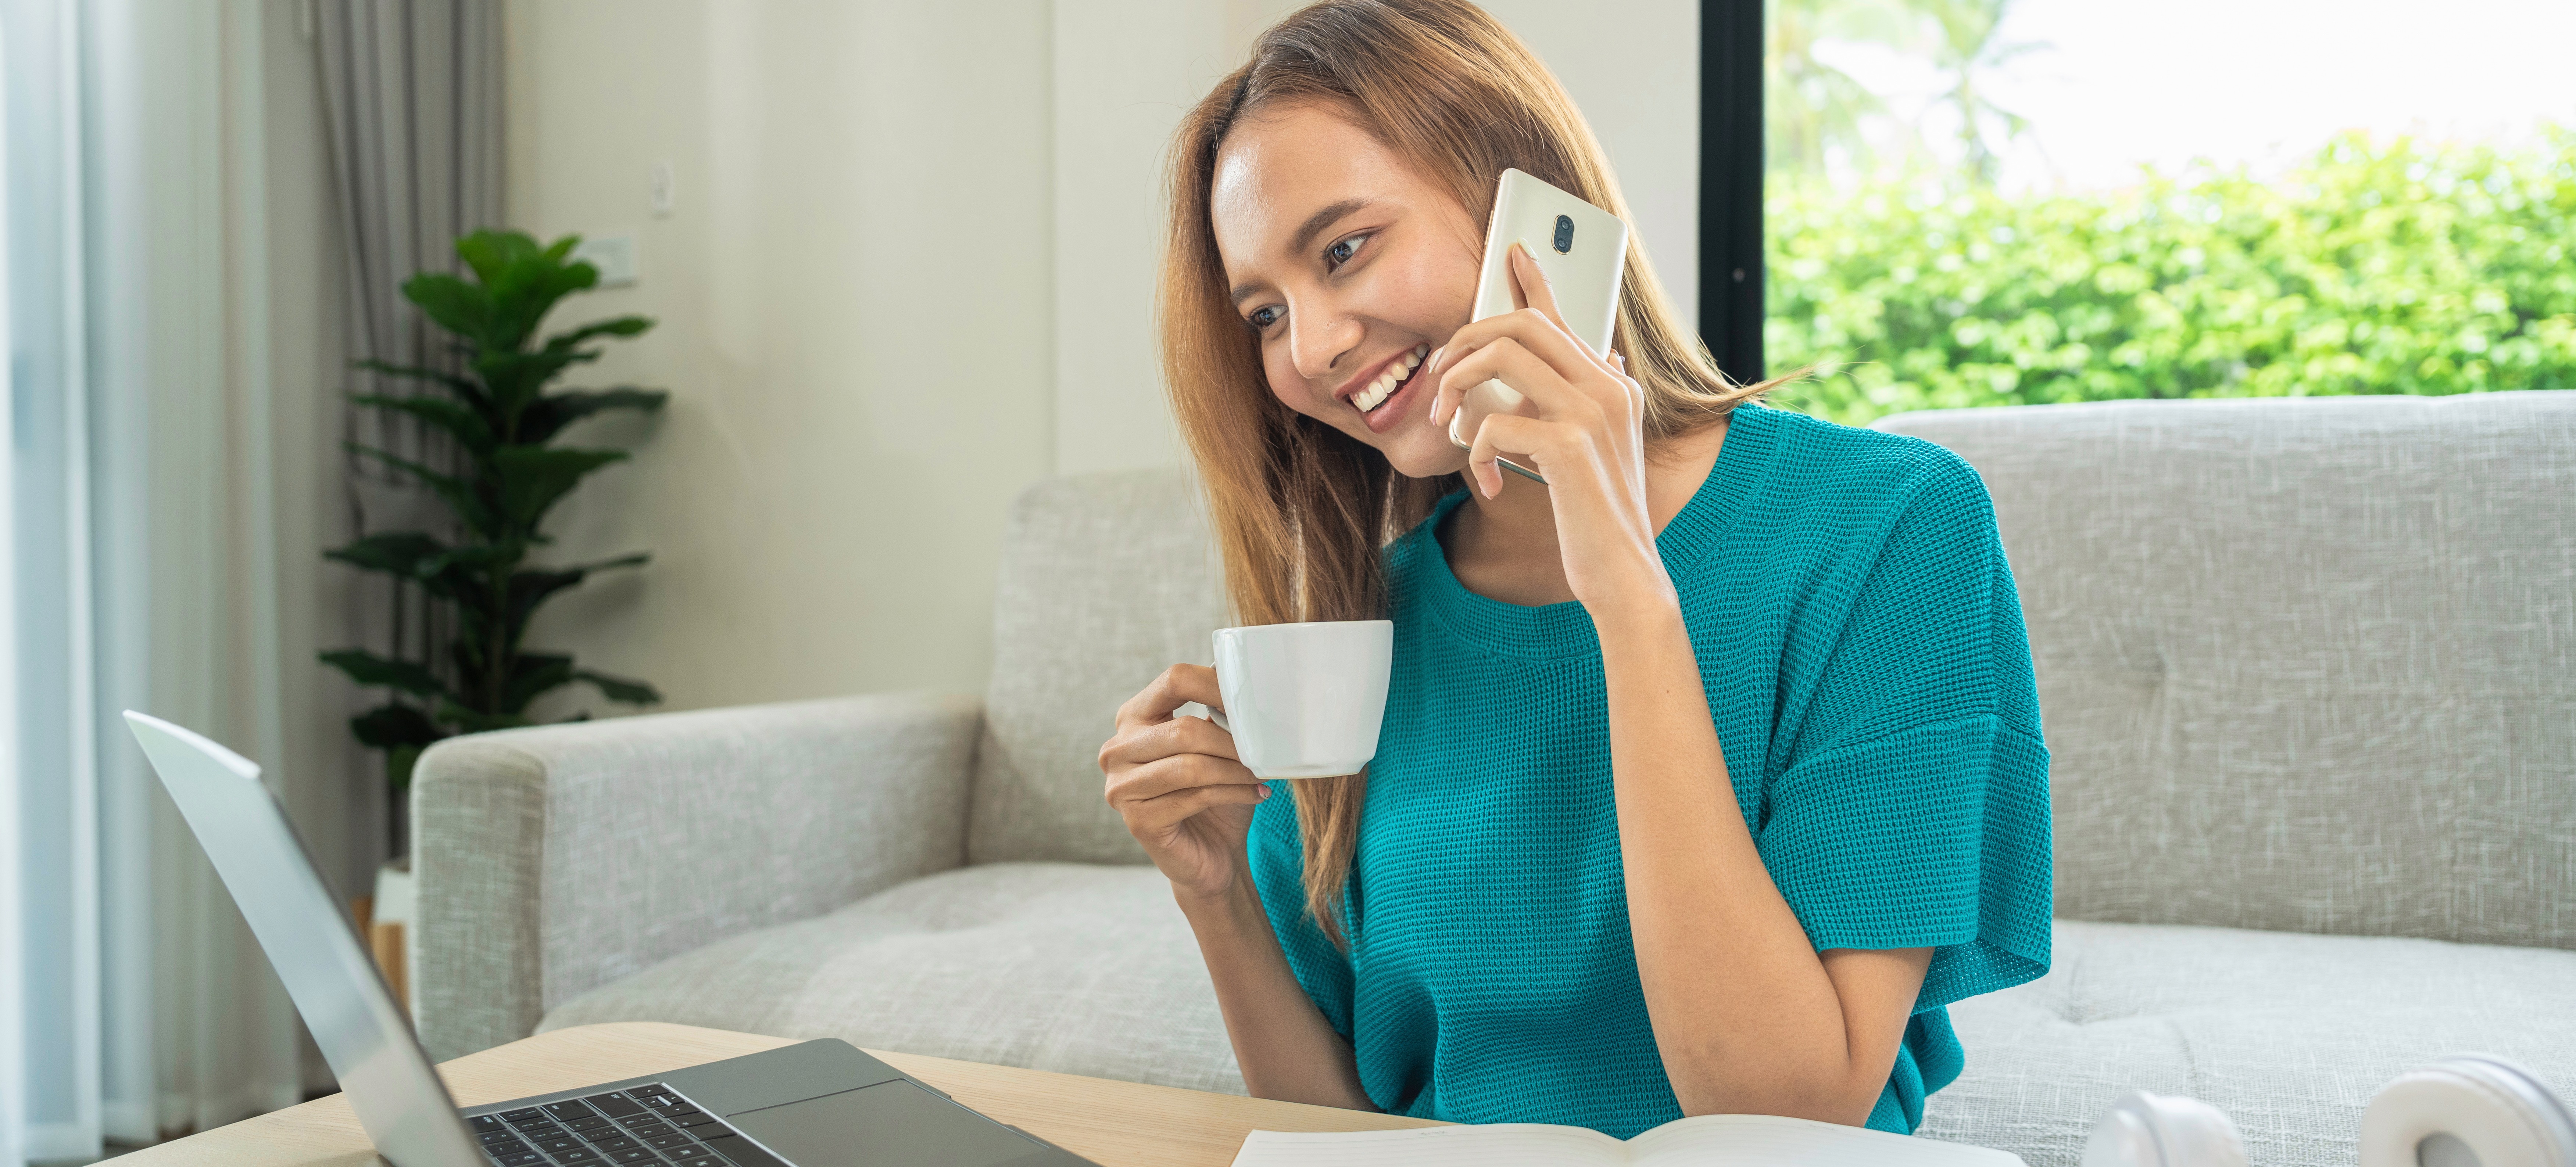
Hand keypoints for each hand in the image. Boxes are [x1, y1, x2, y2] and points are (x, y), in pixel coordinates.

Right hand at [1100, 664, 1272, 902]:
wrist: (1211, 852)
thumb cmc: (1215, 790)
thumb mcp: (1218, 743)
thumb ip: (1220, 710)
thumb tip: (1250, 673)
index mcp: (1133, 717)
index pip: (1173, 680)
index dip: (1218, 684)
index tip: (1255, 700)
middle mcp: (1117, 750)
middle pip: (1183, 729)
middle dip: (1232, 741)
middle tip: (1266, 749)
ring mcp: (1121, 788)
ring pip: (1190, 766)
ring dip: (1235, 769)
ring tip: (1262, 772)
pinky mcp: (1137, 821)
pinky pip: (1194, 797)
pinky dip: (1233, 793)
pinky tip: (1257, 793)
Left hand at [1425, 242, 1674, 613]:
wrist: (1624, 573)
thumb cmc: (1600, 517)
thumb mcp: (1602, 450)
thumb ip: (1596, 402)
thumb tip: (1607, 359)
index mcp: (1614, 385)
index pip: (1565, 317)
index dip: (1535, 281)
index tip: (1510, 253)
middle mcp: (1609, 388)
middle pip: (1522, 325)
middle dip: (1466, 342)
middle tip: (1440, 378)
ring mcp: (1593, 414)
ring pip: (1504, 356)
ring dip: (1459, 386)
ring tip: (1451, 424)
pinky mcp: (1571, 447)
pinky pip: (1497, 424)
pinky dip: (1480, 452)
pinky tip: (1490, 482)